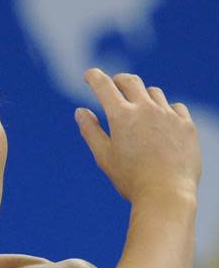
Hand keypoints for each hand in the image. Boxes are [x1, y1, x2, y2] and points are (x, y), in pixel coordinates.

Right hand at [75, 69, 200, 201]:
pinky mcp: (186, 125)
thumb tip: (80, 111)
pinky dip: (165, 110)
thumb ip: (91, 131)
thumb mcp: (104, 157)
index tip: (89, 74)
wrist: (166, 193)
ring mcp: (168, 115)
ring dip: (143, 96)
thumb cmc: (131, 179)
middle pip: (131, 82)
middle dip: (119, 80)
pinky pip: (175, 108)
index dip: (94, 77)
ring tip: (139, 109)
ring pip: (154, 93)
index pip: (104, 86)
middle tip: (115, 83)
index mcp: (121, 116)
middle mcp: (146, 109)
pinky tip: (162, 122)